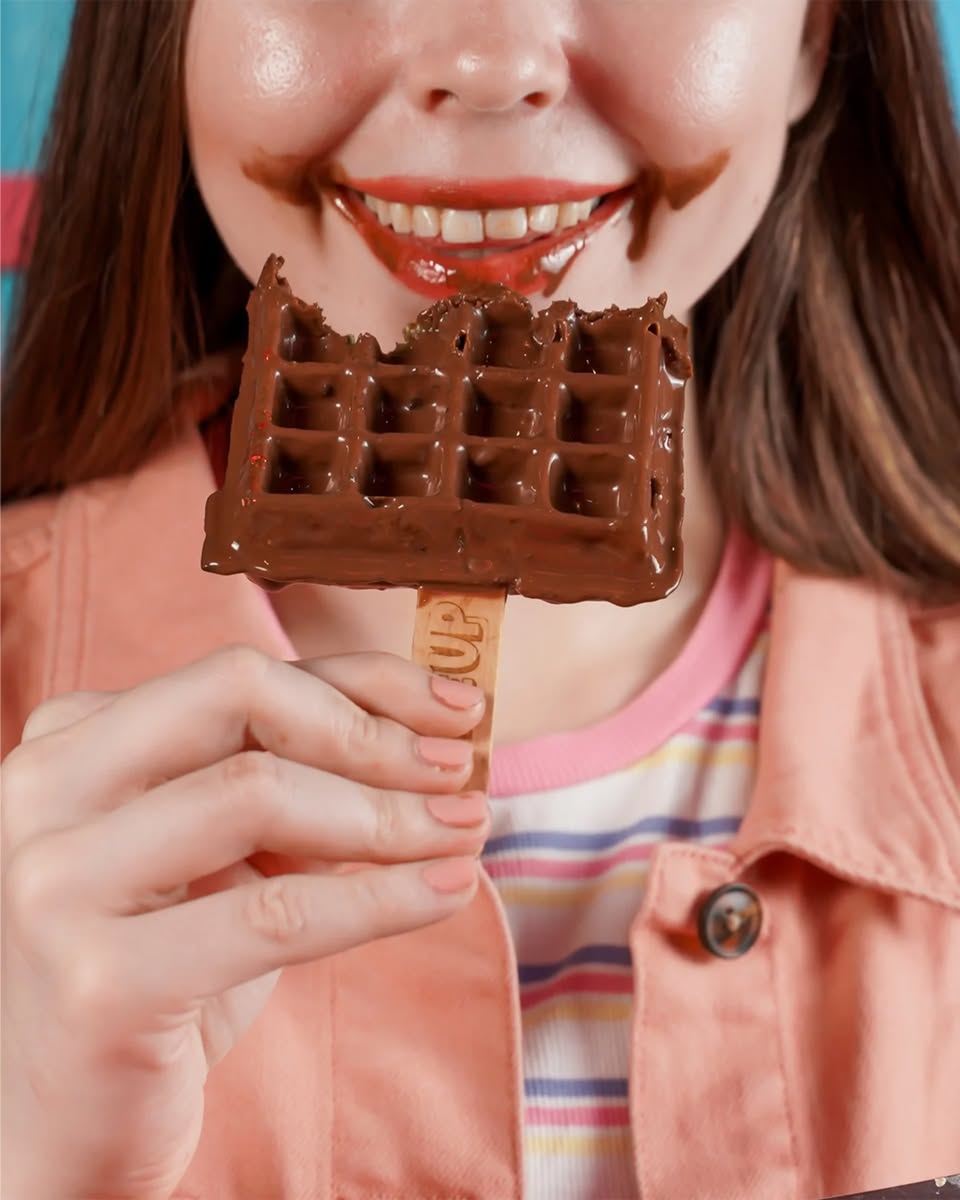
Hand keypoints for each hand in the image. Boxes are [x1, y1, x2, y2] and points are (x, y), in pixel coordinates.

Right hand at [1, 647, 486, 1199]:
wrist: (67, 1120)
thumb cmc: (161, 966)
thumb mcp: (225, 852)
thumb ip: (294, 778)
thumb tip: (431, 737)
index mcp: (75, 739)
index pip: (240, 673)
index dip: (365, 682)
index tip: (458, 710)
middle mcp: (46, 788)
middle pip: (241, 699)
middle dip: (372, 734)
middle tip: (462, 774)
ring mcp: (58, 880)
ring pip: (260, 793)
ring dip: (389, 813)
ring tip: (466, 832)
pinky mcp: (99, 980)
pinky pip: (275, 914)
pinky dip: (380, 896)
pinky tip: (446, 890)